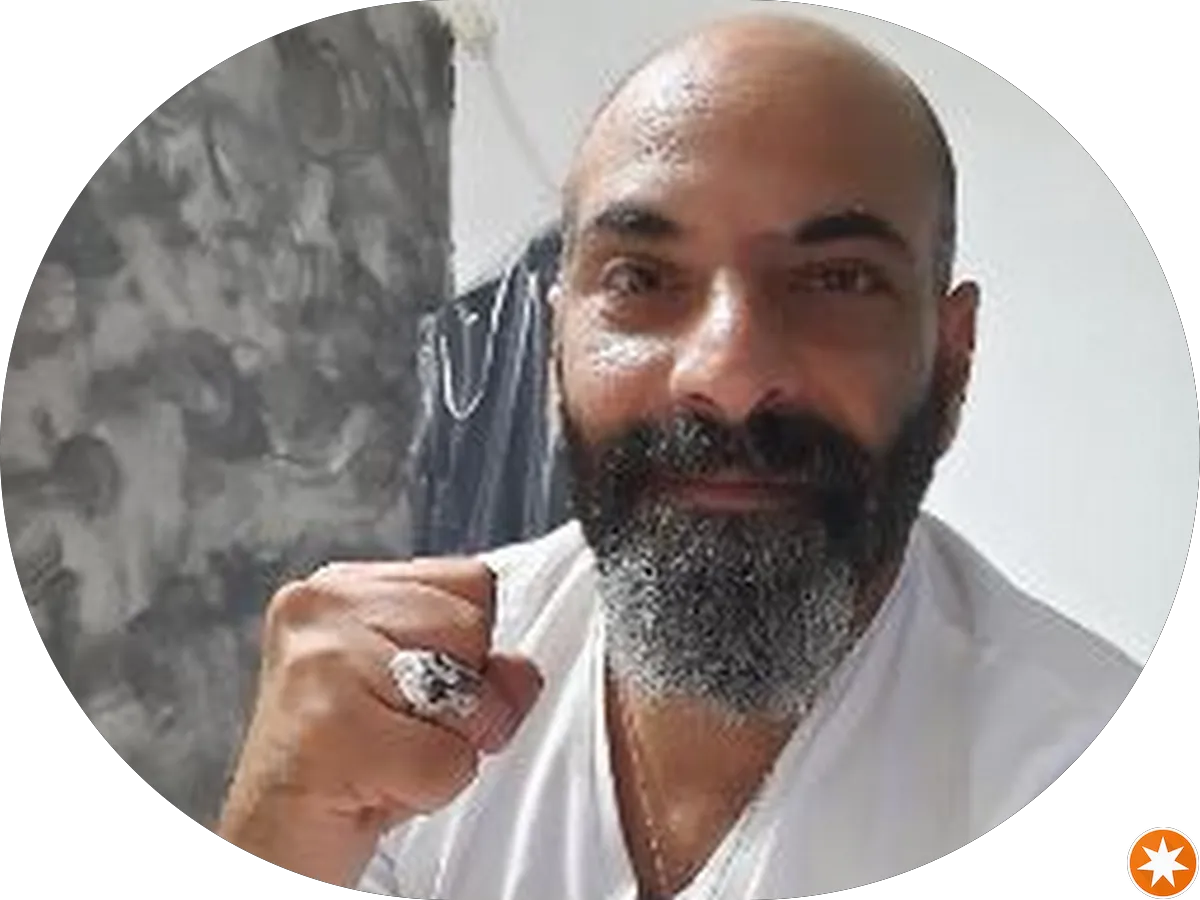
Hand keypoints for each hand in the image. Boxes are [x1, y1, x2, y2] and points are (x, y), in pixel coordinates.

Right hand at [216, 556, 543, 886]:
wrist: (273, 841)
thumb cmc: (343, 765)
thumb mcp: (420, 697)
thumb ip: (480, 667)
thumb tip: (522, 671)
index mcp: (343, 585)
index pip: (471, 580)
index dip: (470, 648)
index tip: (416, 691)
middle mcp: (322, 606)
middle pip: (473, 624)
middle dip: (462, 694)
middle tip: (399, 732)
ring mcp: (320, 661)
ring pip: (465, 690)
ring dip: (447, 743)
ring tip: (388, 755)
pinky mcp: (327, 726)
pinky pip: (446, 759)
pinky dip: (432, 789)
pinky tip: (379, 787)